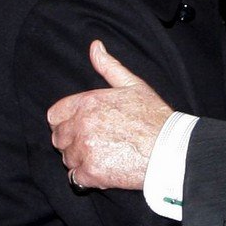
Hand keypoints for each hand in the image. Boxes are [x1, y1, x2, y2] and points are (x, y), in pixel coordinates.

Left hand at [47, 40, 172, 190]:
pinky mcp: (91, 172)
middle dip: (73, 143)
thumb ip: (109, 67)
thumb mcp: (134, 85)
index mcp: (87, 102)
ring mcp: (85, 149)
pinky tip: (106, 172)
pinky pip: (76, 178)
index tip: (82, 129)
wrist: (171, 149)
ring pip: (67, 159)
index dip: (66, 124)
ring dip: (81, 161)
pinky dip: (88, 178)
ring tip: (105, 158)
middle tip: (97, 146)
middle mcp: (81, 125)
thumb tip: (95, 47)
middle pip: (58, 139)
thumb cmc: (155, 117)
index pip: (54, 116)